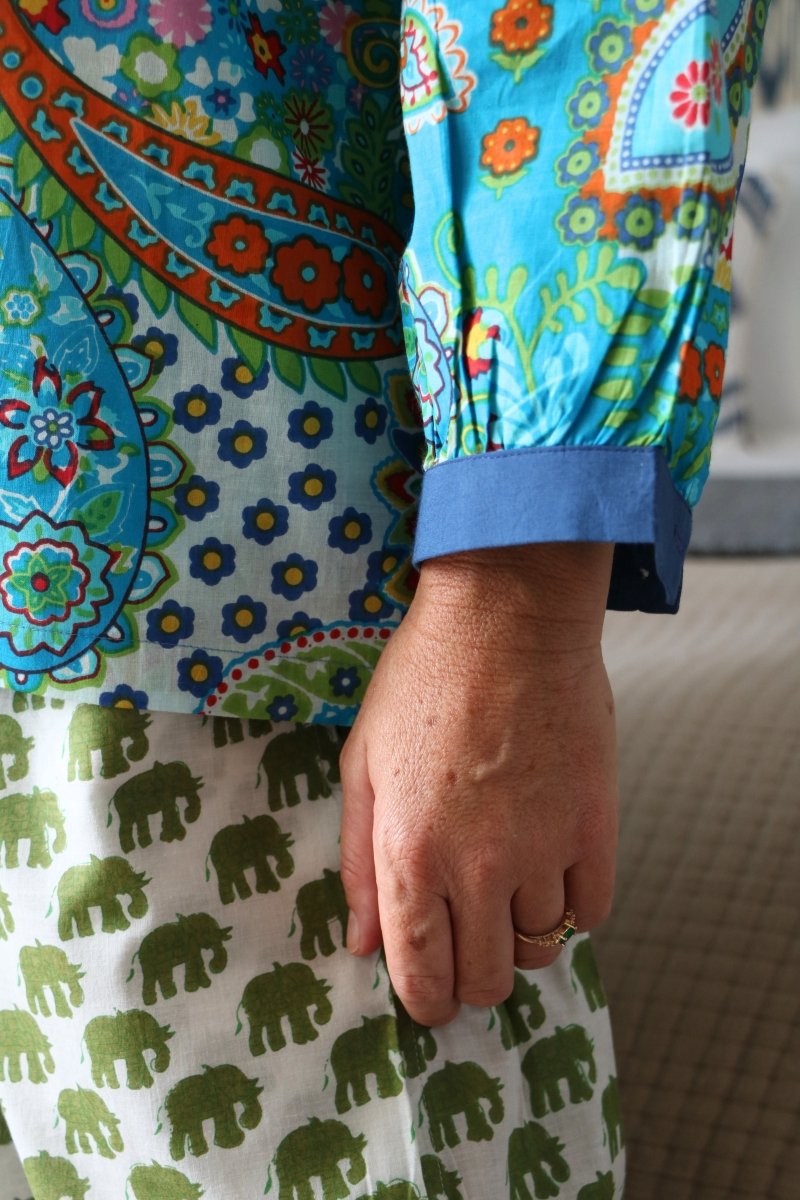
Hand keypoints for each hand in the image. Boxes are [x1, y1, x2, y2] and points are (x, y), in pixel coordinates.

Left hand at [339, 542, 618, 1025]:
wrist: (507, 619)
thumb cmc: (421, 681)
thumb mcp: (362, 764)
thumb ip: (358, 862)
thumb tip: (363, 943)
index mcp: (410, 853)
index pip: (421, 973)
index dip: (425, 1002)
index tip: (430, 999)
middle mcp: (478, 866)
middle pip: (488, 978)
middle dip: (471, 981)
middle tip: (468, 951)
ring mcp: (543, 848)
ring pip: (542, 949)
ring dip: (521, 940)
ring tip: (507, 898)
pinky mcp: (595, 825)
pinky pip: (593, 910)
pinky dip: (572, 910)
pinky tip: (550, 878)